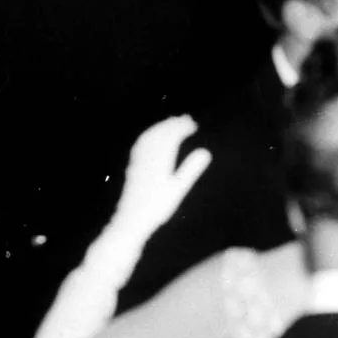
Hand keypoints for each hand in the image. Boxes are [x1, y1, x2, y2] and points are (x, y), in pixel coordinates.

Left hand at [112, 116, 211, 237]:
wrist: (131, 219)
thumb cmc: (158, 207)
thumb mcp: (178, 189)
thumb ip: (191, 169)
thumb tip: (206, 152)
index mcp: (160, 158)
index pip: (172, 136)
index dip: (183, 127)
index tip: (194, 124)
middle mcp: (147, 155)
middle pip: (160, 133)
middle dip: (173, 124)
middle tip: (186, 119)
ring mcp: (138, 159)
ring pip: (150, 136)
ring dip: (162, 127)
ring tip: (172, 122)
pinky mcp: (133, 165)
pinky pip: (141, 143)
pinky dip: (150, 134)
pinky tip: (152, 136)